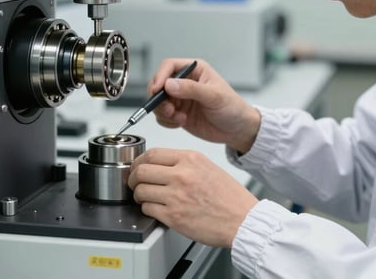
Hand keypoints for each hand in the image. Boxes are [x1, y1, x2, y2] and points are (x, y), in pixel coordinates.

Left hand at [128, 148, 258, 247]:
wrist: (243, 220)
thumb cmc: (229, 197)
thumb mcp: (207, 167)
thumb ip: (183, 163)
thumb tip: (159, 165)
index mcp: (190, 159)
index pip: (151, 154)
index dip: (138, 162)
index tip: (137, 167)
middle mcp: (181, 174)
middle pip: (141, 170)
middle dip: (133, 178)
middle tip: (135, 183)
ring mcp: (176, 195)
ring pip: (141, 190)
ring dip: (139, 195)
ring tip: (145, 198)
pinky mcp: (173, 216)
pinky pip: (148, 209)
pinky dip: (147, 209)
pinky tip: (155, 209)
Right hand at [148, 58, 260, 152]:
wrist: (237, 130)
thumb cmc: (232, 107)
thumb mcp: (214, 96)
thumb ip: (191, 89)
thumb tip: (169, 84)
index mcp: (194, 70)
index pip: (169, 66)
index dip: (160, 76)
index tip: (157, 90)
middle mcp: (185, 82)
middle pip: (159, 84)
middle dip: (160, 98)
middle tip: (169, 110)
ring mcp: (180, 98)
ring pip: (158, 101)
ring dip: (163, 111)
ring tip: (178, 118)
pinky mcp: (178, 113)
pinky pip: (162, 116)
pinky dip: (167, 121)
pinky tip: (181, 122)